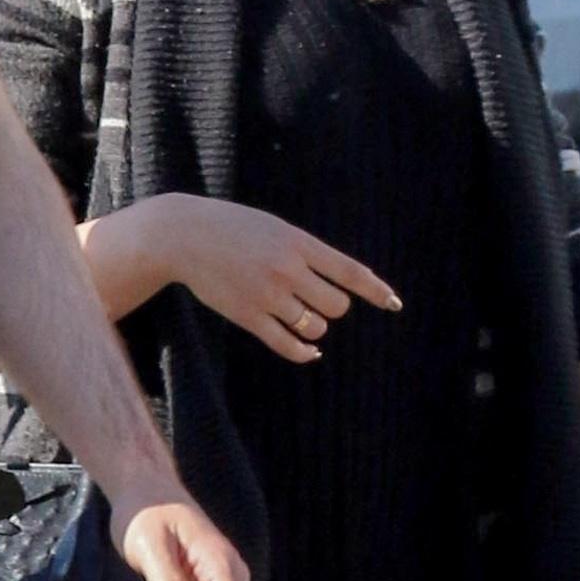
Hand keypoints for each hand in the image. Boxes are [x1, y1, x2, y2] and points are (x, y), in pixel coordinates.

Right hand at [169, 198, 400, 363]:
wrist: (183, 235)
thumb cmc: (232, 229)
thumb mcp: (274, 228)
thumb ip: (306, 253)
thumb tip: (339, 285)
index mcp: (298, 242)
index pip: (349, 271)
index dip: (377, 290)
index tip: (395, 304)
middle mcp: (287, 269)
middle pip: (337, 306)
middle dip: (332, 307)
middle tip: (314, 299)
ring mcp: (267, 295)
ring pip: (315, 327)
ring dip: (313, 326)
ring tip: (294, 312)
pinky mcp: (248, 317)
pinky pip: (289, 345)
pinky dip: (305, 352)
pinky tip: (310, 350)